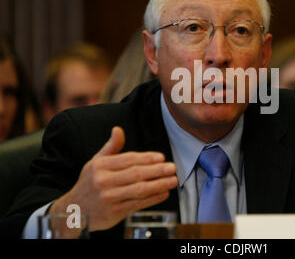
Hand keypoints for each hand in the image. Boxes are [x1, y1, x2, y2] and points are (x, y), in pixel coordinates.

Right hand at [49, 126, 177, 233]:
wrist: (74, 210)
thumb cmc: (90, 184)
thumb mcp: (95, 162)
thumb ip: (111, 147)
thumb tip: (118, 129)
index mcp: (99, 166)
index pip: (128, 159)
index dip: (147, 158)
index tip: (161, 157)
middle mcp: (102, 181)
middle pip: (136, 174)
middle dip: (157, 171)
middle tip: (172, 168)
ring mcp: (108, 198)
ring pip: (139, 190)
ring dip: (159, 185)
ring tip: (173, 180)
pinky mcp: (114, 213)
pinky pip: (138, 204)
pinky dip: (153, 199)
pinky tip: (163, 193)